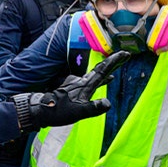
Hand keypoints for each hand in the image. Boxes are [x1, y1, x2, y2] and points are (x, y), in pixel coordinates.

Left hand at [12, 51, 129, 131]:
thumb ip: (94, 108)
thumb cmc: (58, 111)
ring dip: (109, 69)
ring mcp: (79, 84)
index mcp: (85, 84)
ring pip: (98, 74)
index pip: (103, 70)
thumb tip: (108, 103)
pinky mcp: (76, 90)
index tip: (125, 53)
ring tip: (119, 65)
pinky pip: (94, 82)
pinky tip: (108, 80)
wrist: (41, 110)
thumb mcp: (78, 113)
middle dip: (114, 62)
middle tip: (126, 55)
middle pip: (102, 69)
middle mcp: (82, 81)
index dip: (114, 62)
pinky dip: (102, 79)